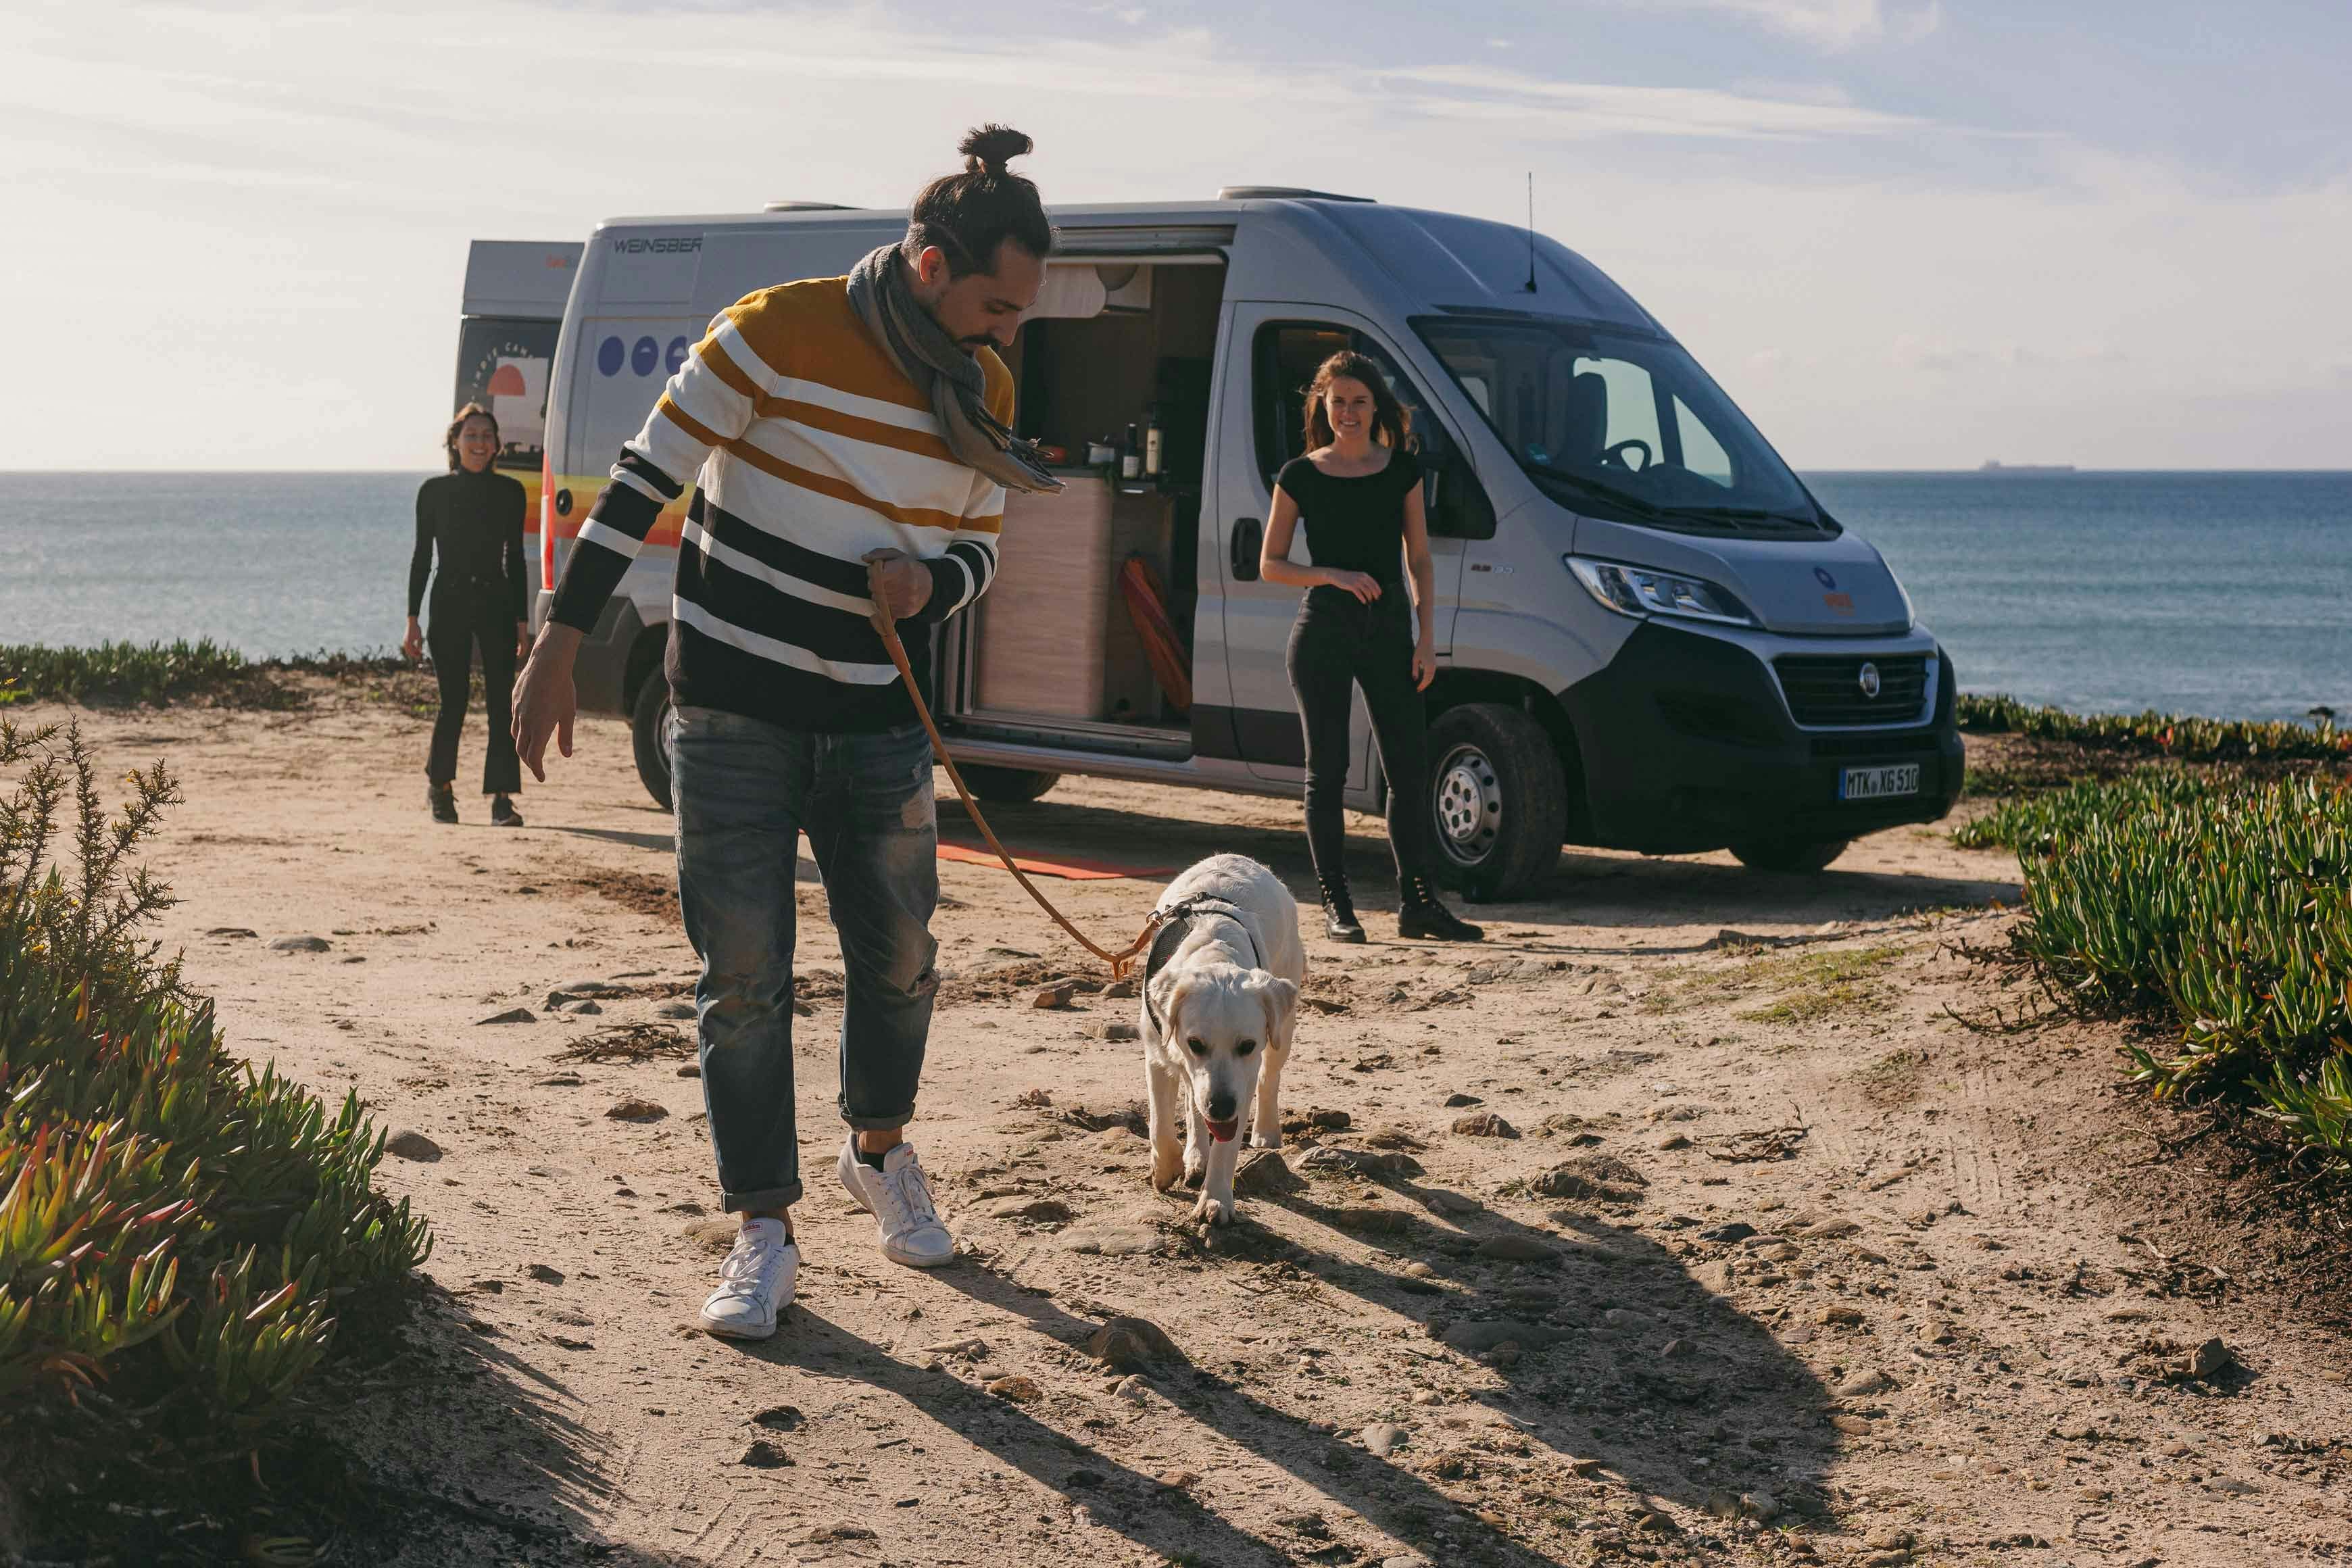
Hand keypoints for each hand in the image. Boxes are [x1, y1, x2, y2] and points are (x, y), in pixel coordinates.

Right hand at [401, 618, 422, 661]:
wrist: (411, 622)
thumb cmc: (416, 629)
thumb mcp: (419, 637)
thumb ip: (419, 644)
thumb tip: (420, 651)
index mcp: (408, 642)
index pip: (411, 652)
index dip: (415, 655)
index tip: (420, 657)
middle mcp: (405, 642)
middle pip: (409, 651)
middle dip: (414, 654)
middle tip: (419, 655)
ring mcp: (405, 640)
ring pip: (408, 649)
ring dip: (413, 651)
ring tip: (419, 652)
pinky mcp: (405, 638)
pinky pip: (408, 645)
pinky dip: (412, 647)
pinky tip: (416, 647)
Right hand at [511, 627, 580, 782]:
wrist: (548, 663)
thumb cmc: (563, 689)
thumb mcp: (568, 714)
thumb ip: (565, 736)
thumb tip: (567, 755)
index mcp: (539, 728)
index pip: (534, 757)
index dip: (537, 770)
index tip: (542, 777)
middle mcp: (525, 722)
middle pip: (521, 749)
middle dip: (529, 761)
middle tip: (537, 766)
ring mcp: (517, 711)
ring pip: (516, 735)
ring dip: (522, 745)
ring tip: (531, 748)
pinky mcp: (514, 700)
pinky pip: (514, 719)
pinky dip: (520, 729)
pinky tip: (527, 726)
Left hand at [862, 549, 932, 620]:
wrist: (930, 585)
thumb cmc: (910, 569)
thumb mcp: (896, 556)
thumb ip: (879, 554)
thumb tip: (865, 558)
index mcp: (903, 568)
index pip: (877, 575)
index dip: (873, 573)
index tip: (876, 572)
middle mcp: (907, 585)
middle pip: (875, 588)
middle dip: (874, 584)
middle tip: (882, 581)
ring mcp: (907, 600)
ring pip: (878, 600)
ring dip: (878, 595)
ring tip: (887, 589)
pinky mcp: (905, 611)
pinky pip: (885, 610)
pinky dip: (884, 605)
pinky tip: (891, 598)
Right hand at [1325, 570, 1380, 603]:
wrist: (1337, 575)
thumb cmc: (1348, 578)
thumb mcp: (1357, 576)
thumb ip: (1364, 580)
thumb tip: (1371, 589)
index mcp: (1364, 575)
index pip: (1374, 582)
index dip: (1377, 589)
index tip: (1379, 594)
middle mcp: (1361, 577)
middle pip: (1371, 587)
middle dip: (1374, 594)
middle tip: (1375, 599)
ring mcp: (1357, 581)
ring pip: (1366, 591)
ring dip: (1369, 597)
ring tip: (1369, 601)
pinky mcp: (1352, 586)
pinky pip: (1359, 594)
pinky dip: (1362, 598)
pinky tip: (1364, 602)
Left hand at [1412, 635, 1436, 691]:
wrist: (1427, 640)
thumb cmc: (1420, 648)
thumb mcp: (1415, 659)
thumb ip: (1415, 670)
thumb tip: (1415, 679)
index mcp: (1429, 667)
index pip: (1426, 680)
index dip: (1422, 685)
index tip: (1418, 690)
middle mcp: (1433, 667)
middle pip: (1429, 679)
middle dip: (1424, 685)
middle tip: (1418, 690)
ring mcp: (1434, 664)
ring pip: (1431, 676)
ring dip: (1427, 682)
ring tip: (1421, 686)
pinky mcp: (1433, 662)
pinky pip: (1432, 673)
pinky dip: (1428, 677)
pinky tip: (1424, 678)